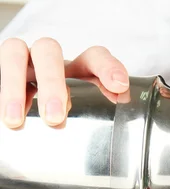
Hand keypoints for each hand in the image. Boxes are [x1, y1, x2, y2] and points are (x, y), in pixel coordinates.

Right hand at [0, 37, 129, 127]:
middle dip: (51, 81)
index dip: (107, 67)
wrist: (28, 116)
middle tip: (55, 117)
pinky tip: (5, 117)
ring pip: (14, 54)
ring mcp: (22, 65)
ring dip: (14, 85)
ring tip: (15, 121)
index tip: (118, 86)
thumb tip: (122, 103)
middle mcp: (48, 60)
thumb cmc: (62, 114)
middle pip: (48, 50)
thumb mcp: (84, 111)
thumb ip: (101, 108)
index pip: (93, 57)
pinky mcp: (4, 74)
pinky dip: (2, 92)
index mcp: (75, 68)